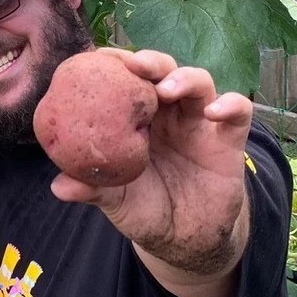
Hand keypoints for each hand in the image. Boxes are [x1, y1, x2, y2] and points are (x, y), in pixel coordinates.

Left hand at [50, 48, 252, 275]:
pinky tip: (213, 112)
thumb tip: (58, 186)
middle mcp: (167, 113)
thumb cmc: (144, 209)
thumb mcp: (115, 201)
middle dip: (150, 62)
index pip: (126, 81)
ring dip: (184, 78)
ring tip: (166, 89)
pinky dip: (230, 104)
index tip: (97, 59)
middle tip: (134, 65)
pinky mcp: (228, 137)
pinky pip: (238, 111)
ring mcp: (198, 121)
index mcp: (135, 120)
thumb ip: (92, 190)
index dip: (115, 65)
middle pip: (162, 72)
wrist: (183, 237)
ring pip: (198, 82)